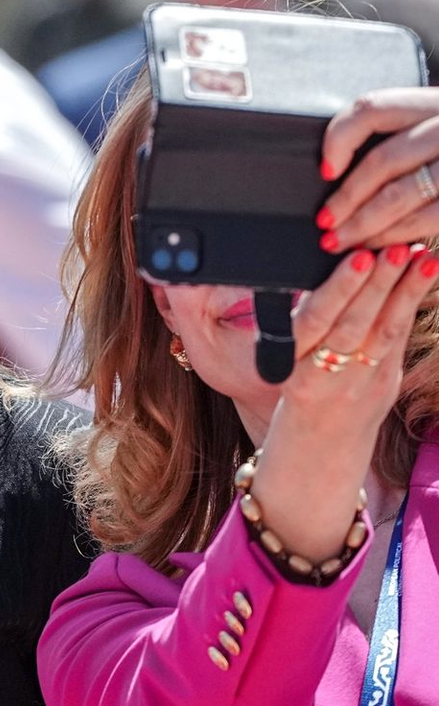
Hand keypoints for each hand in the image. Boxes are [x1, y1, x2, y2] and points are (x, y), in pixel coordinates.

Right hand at [250, 244, 437, 560]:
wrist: (312, 460)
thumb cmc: (291, 403)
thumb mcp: (281, 369)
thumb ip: (303, 328)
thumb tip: (321, 273)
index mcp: (291, 372)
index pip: (316, 324)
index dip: (338, 290)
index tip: (357, 257)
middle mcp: (326, 380)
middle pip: (354, 325)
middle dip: (376, 283)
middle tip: (394, 245)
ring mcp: (361, 385)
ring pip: (382, 332)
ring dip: (402, 289)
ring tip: (417, 254)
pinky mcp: (386, 387)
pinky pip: (396, 340)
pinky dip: (409, 306)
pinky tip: (423, 276)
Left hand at [318, 87, 438, 251]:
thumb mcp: (432, 129)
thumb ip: (401, 137)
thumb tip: (333, 169)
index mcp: (434, 103)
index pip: (373, 108)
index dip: (339, 139)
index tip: (325, 170)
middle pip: (383, 160)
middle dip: (346, 198)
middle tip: (324, 223)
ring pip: (400, 194)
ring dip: (363, 224)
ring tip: (340, 241)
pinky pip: (426, 218)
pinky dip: (395, 235)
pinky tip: (378, 246)